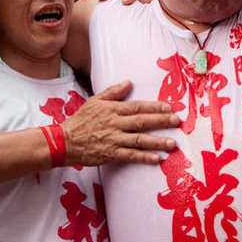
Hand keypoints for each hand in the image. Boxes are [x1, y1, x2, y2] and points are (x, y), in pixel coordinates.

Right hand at [62, 81, 179, 164]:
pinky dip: (144, 157)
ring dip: (158, 141)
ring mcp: (114, 139)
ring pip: (139, 140)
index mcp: (112, 109)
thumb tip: (129, 83)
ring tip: (173, 143)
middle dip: (161, 121)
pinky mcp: (111, 154)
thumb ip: (113, 92)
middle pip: (142, 121)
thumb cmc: (80, 120)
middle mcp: (115, 124)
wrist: (64, 141)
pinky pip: (130, 155)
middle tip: (177, 121)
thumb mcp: (95, 101)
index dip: (154, 107)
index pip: (137, 106)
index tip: (169, 107)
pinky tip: (157, 159)